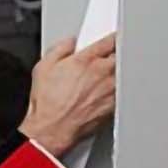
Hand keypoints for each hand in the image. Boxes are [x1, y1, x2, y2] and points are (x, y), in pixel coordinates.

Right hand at [19, 33, 116, 155]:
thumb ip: (59, 49)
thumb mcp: (42, 68)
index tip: (111, 40)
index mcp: (86, 60)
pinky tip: (104, 94)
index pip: (109, 41)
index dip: (111, 38)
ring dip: (118, 72)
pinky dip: (118, 90)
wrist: (53, 128)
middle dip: (116, 54)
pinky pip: (123, 91)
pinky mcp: (114, 104)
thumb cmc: (47, 103)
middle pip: (121, 54)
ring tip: (103, 79)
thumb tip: (68, 44)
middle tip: (107, 58)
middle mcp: (103, 72)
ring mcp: (112, 88)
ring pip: (124, 73)